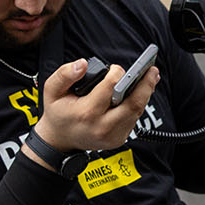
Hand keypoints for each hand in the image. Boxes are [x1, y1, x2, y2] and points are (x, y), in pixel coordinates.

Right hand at [32, 57, 160, 156]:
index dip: (116, 73)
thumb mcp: (51, 90)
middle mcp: (102, 127)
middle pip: (133, 104)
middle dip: (145, 85)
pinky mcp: (119, 139)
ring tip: (150, 77)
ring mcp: (113, 136)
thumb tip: (82, 64)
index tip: (116, 68)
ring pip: (137, 111)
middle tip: (152, 70)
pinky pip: (133, 118)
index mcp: (86, 113)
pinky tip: (140, 91)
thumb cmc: (58, 113)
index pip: (110, 88)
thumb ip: (64, 74)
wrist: (59, 140)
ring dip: (145, 93)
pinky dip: (138, 104)